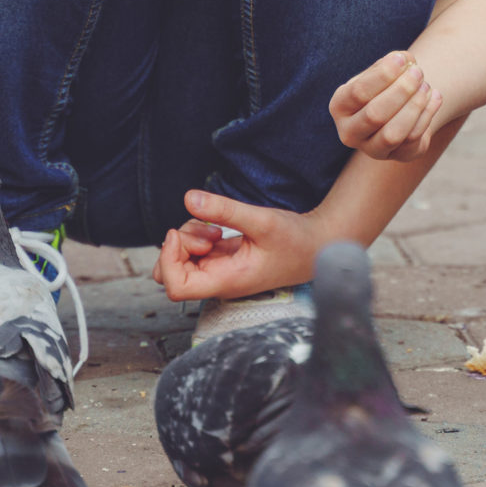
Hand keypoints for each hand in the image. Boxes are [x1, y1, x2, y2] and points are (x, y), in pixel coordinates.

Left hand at [153, 190, 332, 301]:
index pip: (177, 287)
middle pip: (170, 275)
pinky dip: (198, 235)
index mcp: (227, 281)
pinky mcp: (222, 261)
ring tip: (216, 229)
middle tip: (203, 232)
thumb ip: (225, 210)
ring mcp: (219, 272)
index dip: (169, 260)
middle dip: (176, 248)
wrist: (317, 246)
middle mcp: (219, 281)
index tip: (181, 235)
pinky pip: (195, 251)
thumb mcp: (262, 220)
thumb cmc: (296, 240)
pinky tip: (219, 230)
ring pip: (180, 261)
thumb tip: (189, 198)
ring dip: (188, 238)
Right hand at [329, 51, 443, 160]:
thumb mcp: (383, 69)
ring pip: (393, 134)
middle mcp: (350, 132)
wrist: (400, 105)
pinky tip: (435, 96)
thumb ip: (392, 62)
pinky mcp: (399, 156)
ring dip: (414, 106)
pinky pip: (413, 139)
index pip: (358, 93)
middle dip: (400, 91)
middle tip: (418, 72)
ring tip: (426, 86)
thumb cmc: (386, 82)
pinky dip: (427, 115)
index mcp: (339, 106)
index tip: (402, 59)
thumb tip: (406, 61)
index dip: (382, 75)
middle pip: (374, 115)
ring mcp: (373, 149)